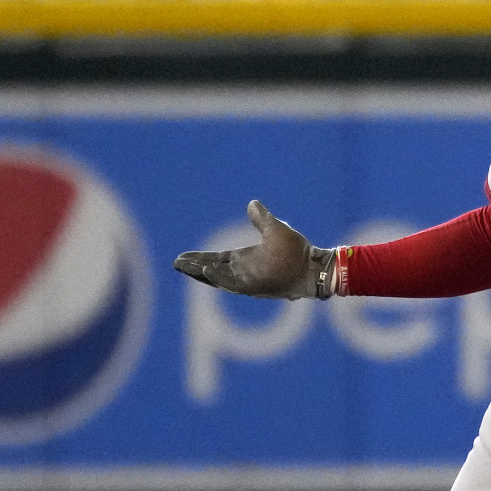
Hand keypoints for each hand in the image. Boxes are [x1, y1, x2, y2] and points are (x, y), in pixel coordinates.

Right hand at [173, 200, 335, 298]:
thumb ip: (261, 219)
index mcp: (246, 259)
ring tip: (186, 266)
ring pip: (220, 279)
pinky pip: (233, 284)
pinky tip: (207, 271)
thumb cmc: (298, 251)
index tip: (182, 258)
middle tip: (176, 263)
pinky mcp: (257, 287)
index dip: (199, 259)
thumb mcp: (275, 230)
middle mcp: (244, 271)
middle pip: (213, 270)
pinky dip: (220, 278)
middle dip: (194, 267)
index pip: (217, 260)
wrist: (314, 267)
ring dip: (203, 273)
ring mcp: (250, 281)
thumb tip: (252, 203)